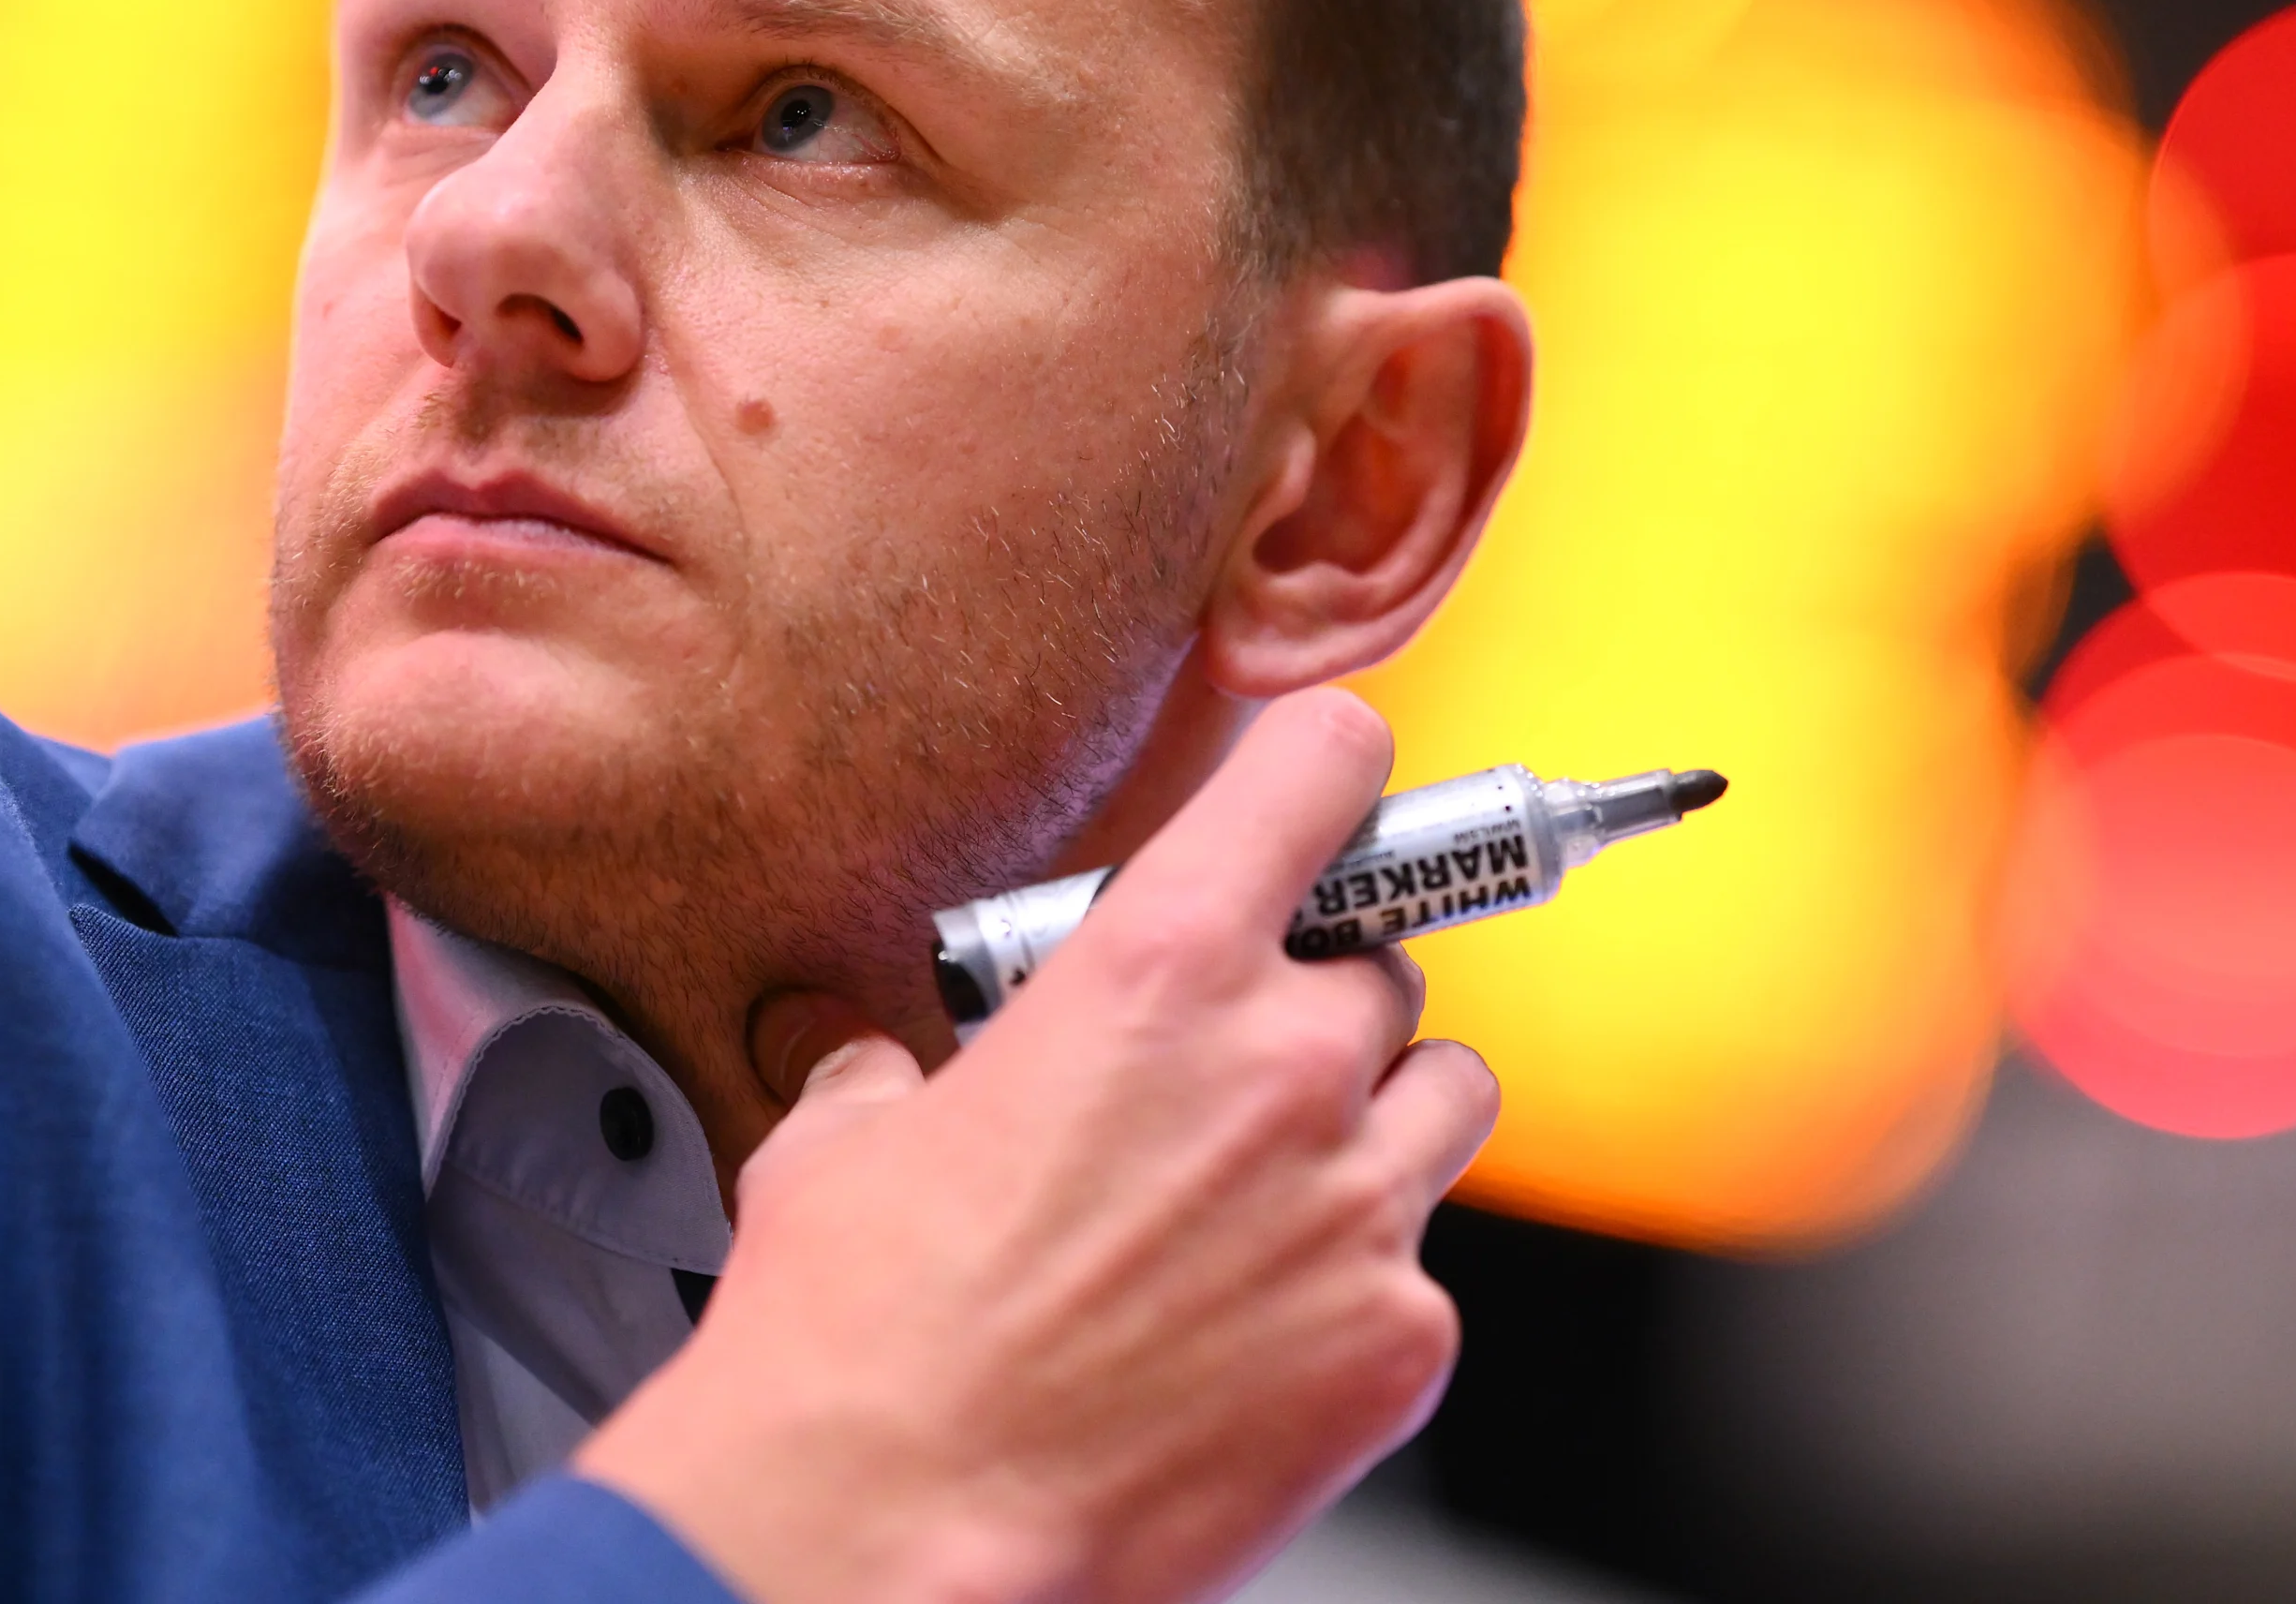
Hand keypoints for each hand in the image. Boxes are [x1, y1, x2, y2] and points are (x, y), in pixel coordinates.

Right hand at [573, 688, 1498, 1603]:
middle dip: (1314, 999)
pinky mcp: (1399, 1342)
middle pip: (1383, 958)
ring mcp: (1358, 1206)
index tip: (1331, 783)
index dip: (1330, 769)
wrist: (888, 1536)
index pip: (1324, 768)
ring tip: (1271, 1185)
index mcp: (1159, 967)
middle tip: (1227, 1072)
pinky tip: (1256, 1334)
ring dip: (1376, 1117)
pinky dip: (1358, 1286)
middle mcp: (1285, 1064)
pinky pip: (1422, 1266)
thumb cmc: (863, 1347)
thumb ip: (915, 1065)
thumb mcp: (850, 1140)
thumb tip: (894, 1075)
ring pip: (1445, 1094)